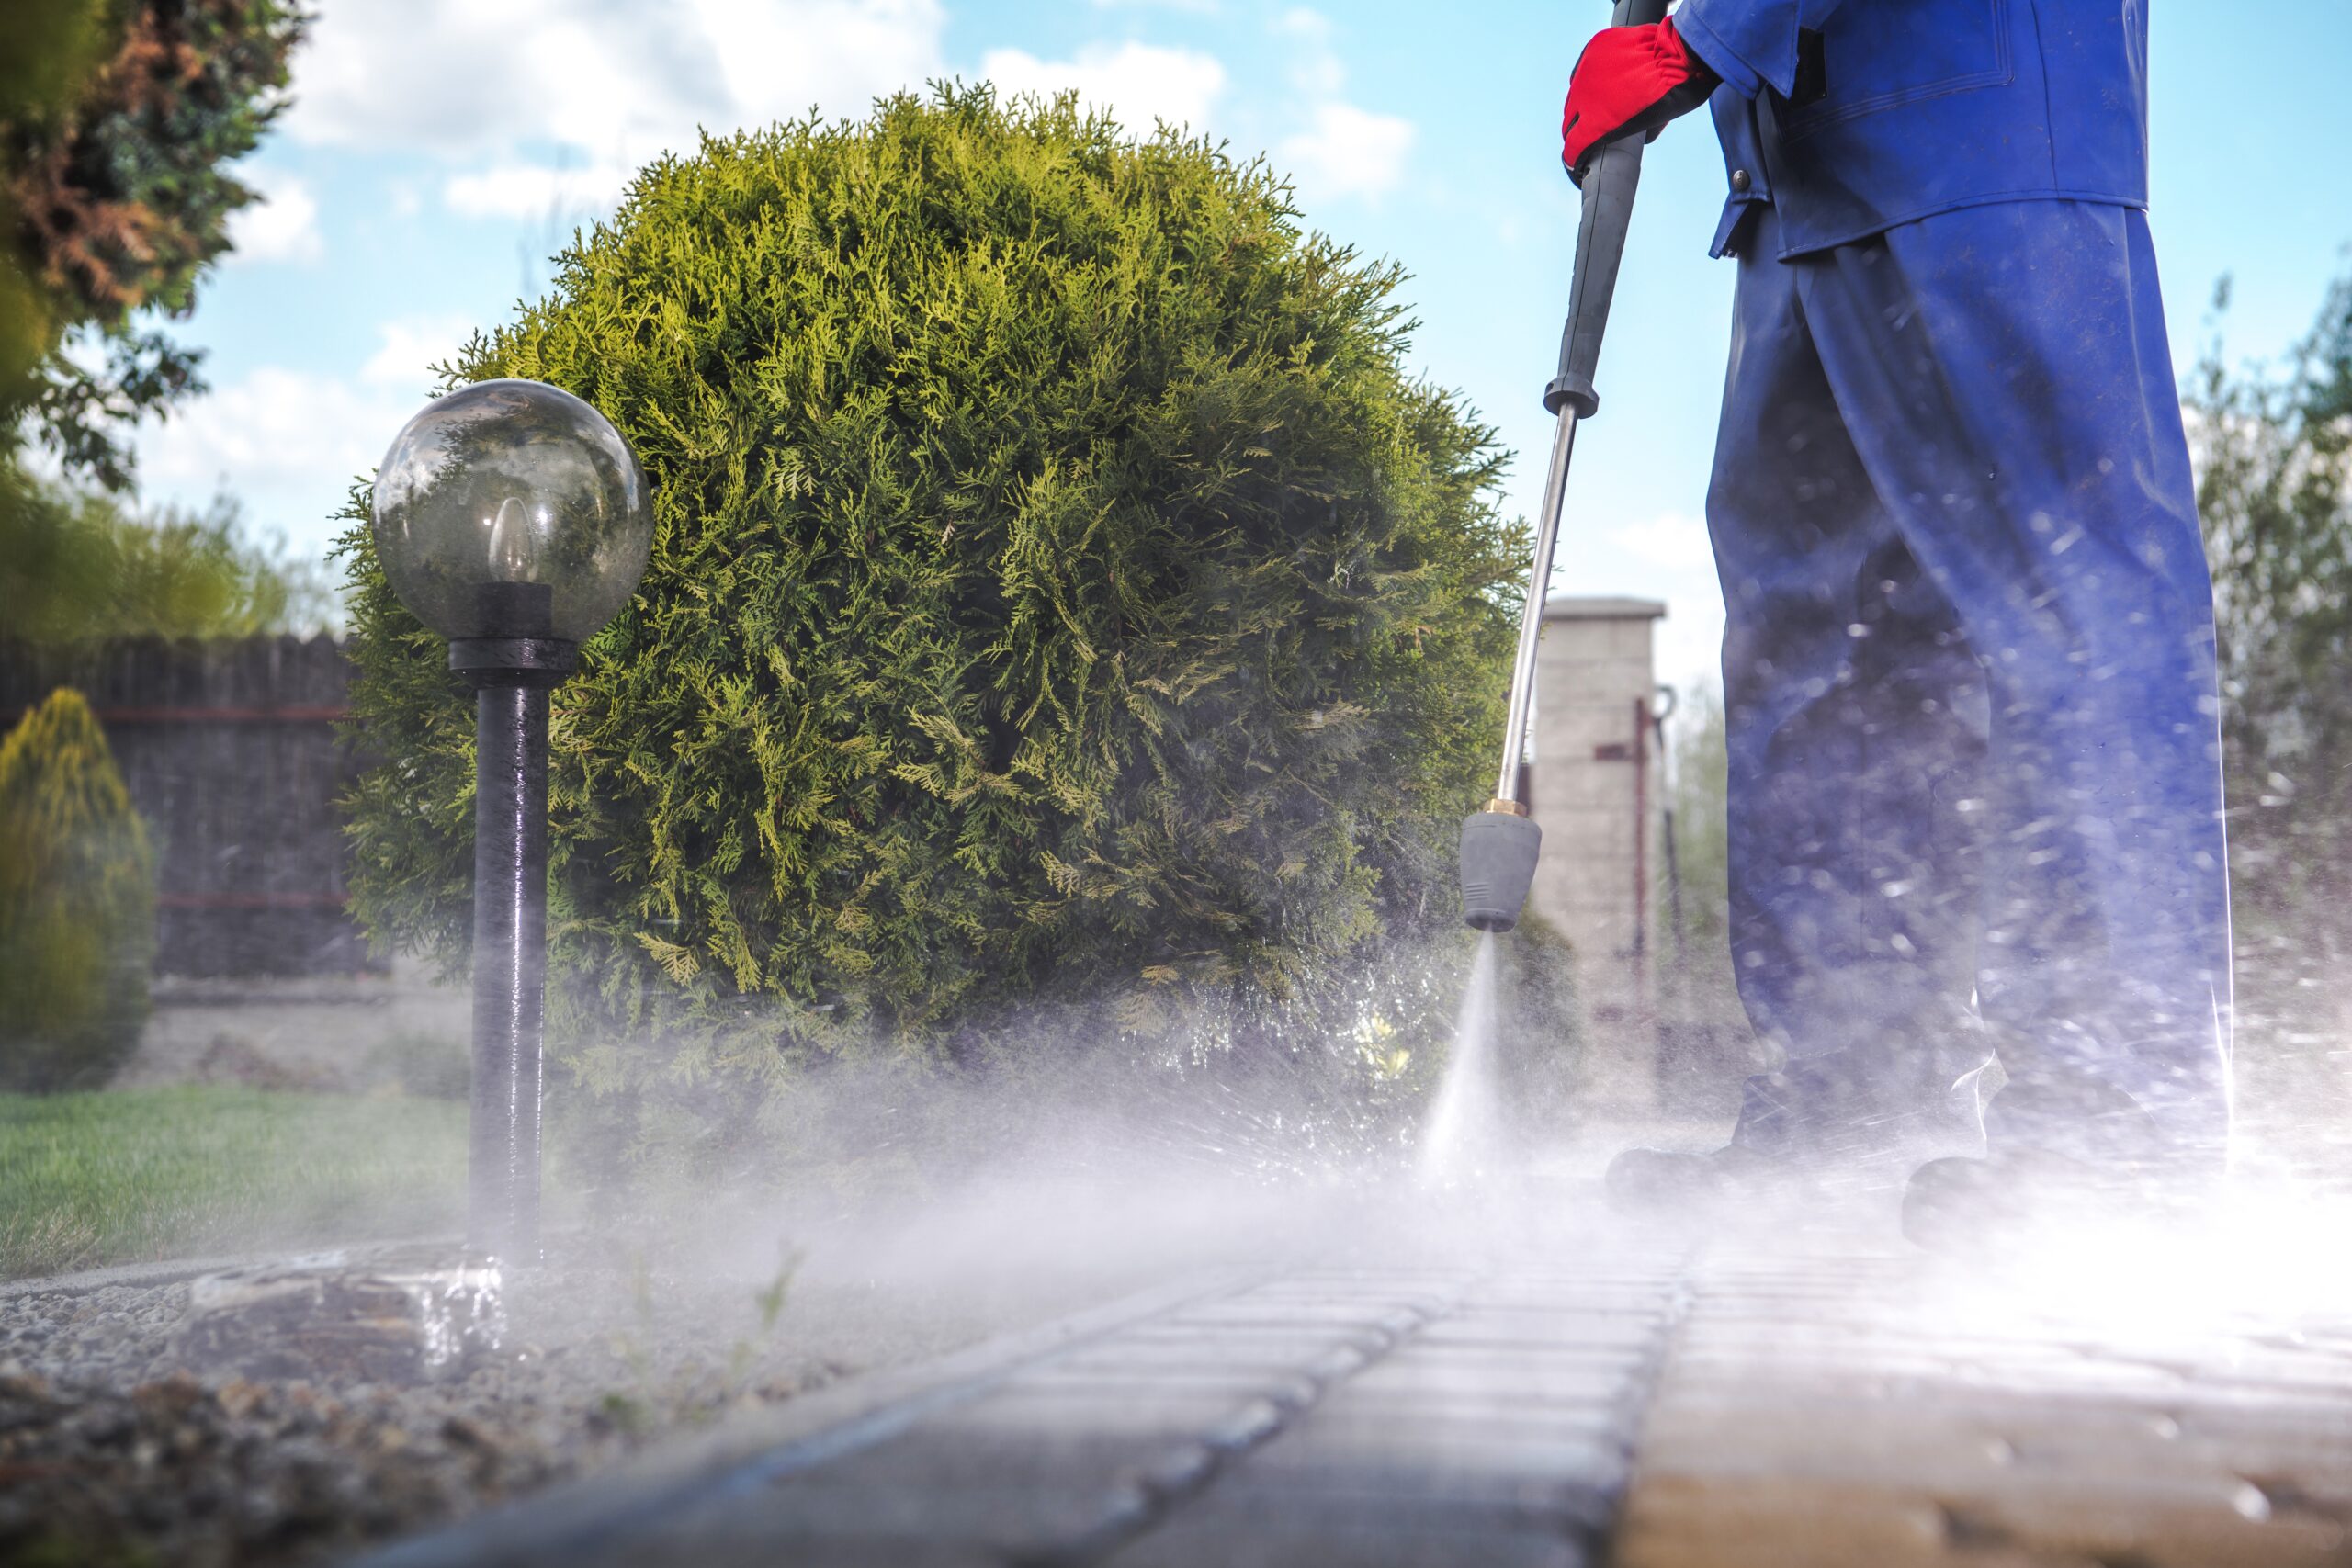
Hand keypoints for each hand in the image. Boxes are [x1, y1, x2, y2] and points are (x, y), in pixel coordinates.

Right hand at [1560, 17, 1718, 184]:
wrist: (1681, 52)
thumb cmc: (1674, 92)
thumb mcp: (1655, 124)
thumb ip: (1636, 133)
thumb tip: (1639, 137)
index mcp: (1596, 123)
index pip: (1572, 147)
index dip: (1573, 157)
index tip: (1576, 162)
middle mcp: (1583, 97)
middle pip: (1568, 121)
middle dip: (1575, 131)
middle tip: (1586, 134)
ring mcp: (1587, 69)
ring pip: (1574, 94)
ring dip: (1581, 104)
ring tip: (1596, 106)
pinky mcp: (1594, 48)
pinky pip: (1582, 69)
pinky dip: (1588, 79)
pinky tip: (1598, 82)